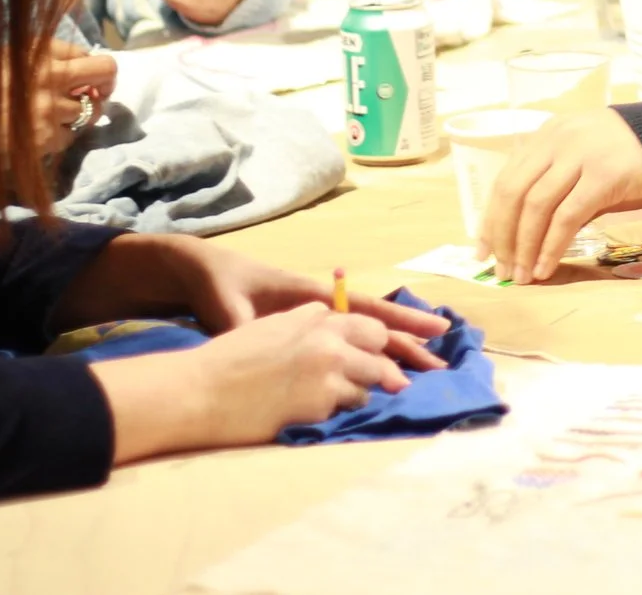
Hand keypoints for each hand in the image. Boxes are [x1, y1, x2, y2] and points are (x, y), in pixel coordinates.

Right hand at [0, 39, 118, 168]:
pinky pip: (70, 137)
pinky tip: (39, 137)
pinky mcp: (47, 137)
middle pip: (106, 71)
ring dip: (81, 115)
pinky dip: (60, 138)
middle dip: (106, 83)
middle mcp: (48, 73)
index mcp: (35, 50)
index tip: (82, 77)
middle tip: (98, 93)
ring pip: (92, 109)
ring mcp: (50, 106)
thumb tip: (76, 66)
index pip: (84, 52)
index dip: (86, 67)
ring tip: (60, 118)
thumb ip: (38, 59)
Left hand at [53, 235, 452, 370]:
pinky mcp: (303, 329)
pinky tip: (383, 369)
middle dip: (409, 343)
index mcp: (311, 297)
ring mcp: (314, 318)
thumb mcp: (228, 310)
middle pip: (375, 325)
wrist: (198, 273)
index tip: (437, 329)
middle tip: (443, 362)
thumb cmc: (218, 286)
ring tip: (426, 365)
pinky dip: (370, 352)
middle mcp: (320, 307)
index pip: (367, 310)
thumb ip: (247, 330)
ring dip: (394, 349)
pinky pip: (347, 340)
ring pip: (365, 333)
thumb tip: (261, 350)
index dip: (402, 321)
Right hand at [92, 305, 404, 460]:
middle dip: (394, 358)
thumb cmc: (223, 364)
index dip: (381, 336)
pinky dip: (347, 409)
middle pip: (379, 338)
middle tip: (412, 375)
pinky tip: (331, 414)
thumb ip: (301, 329)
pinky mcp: (323, 394)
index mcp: (310, 313)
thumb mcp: (267, 330)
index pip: (362, 319)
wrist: (197, 389)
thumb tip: (327, 337)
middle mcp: (325, 331)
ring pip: (373, 374)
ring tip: (362, 399)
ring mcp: (328, 361)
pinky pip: (353, 403)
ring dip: (369, 389)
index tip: (403, 345)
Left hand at [483, 108, 641, 283]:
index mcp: (549, 135)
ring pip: (535, 205)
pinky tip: (546, 268)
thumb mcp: (586, 165)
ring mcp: (580, 155)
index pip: (507, 178)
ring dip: (524, 247)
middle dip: (502, 236)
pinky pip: (566, 217)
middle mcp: (558, 140)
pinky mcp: (603, 175)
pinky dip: (551, 246)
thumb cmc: (634, 156)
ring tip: (522, 276)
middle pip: (513, 192)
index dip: (491, 218)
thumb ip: (559, 189)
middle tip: (501, 269)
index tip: (483, 250)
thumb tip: (528, 237)